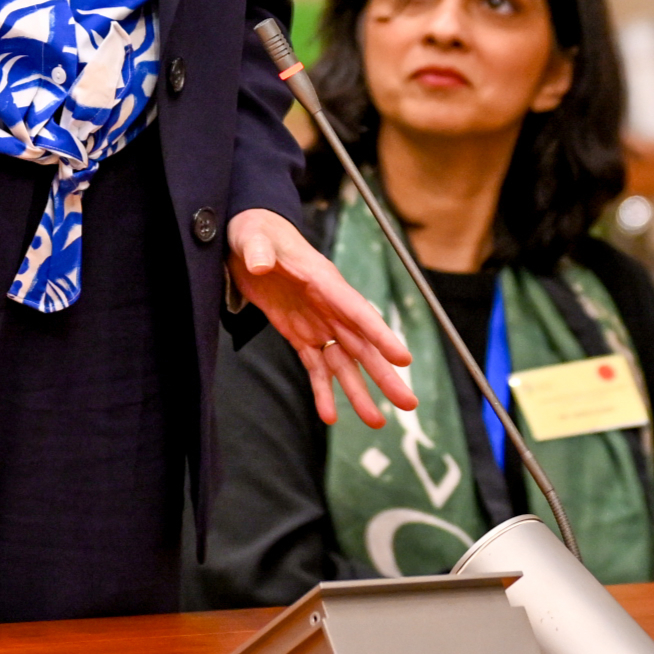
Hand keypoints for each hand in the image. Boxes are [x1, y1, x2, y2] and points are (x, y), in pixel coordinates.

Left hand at [229, 208, 417, 426]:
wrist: (245, 241)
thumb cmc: (255, 232)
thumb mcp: (253, 236)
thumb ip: (259, 250)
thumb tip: (260, 262)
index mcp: (325, 282)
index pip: (358, 311)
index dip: (380, 335)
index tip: (403, 359)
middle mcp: (329, 306)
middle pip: (362, 345)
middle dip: (384, 375)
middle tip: (408, 404)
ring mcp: (316, 322)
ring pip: (343, 362)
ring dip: (359, 392)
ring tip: (376, 422)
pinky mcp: (299, 333)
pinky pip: (315, 366)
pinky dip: (322, 391)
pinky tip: (330, 417)